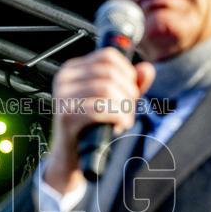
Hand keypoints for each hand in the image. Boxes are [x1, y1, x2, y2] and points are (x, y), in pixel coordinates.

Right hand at [44, 48, 155, 193]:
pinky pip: (99, 108)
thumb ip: (131, 83)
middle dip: (128, 91)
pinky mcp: (65, 115)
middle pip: (109, 72)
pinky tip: (120, 126)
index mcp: (73, 69)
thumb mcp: (113, 100)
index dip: (127, 71)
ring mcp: (62, 96)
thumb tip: (147, 69)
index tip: (132, 89)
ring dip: (124, 106)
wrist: (71, 156)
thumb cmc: (90, 126)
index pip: (107, 55)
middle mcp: (64, 78)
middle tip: (130, 108)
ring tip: (125, 118)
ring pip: (106, 88)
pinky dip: (116, 117)